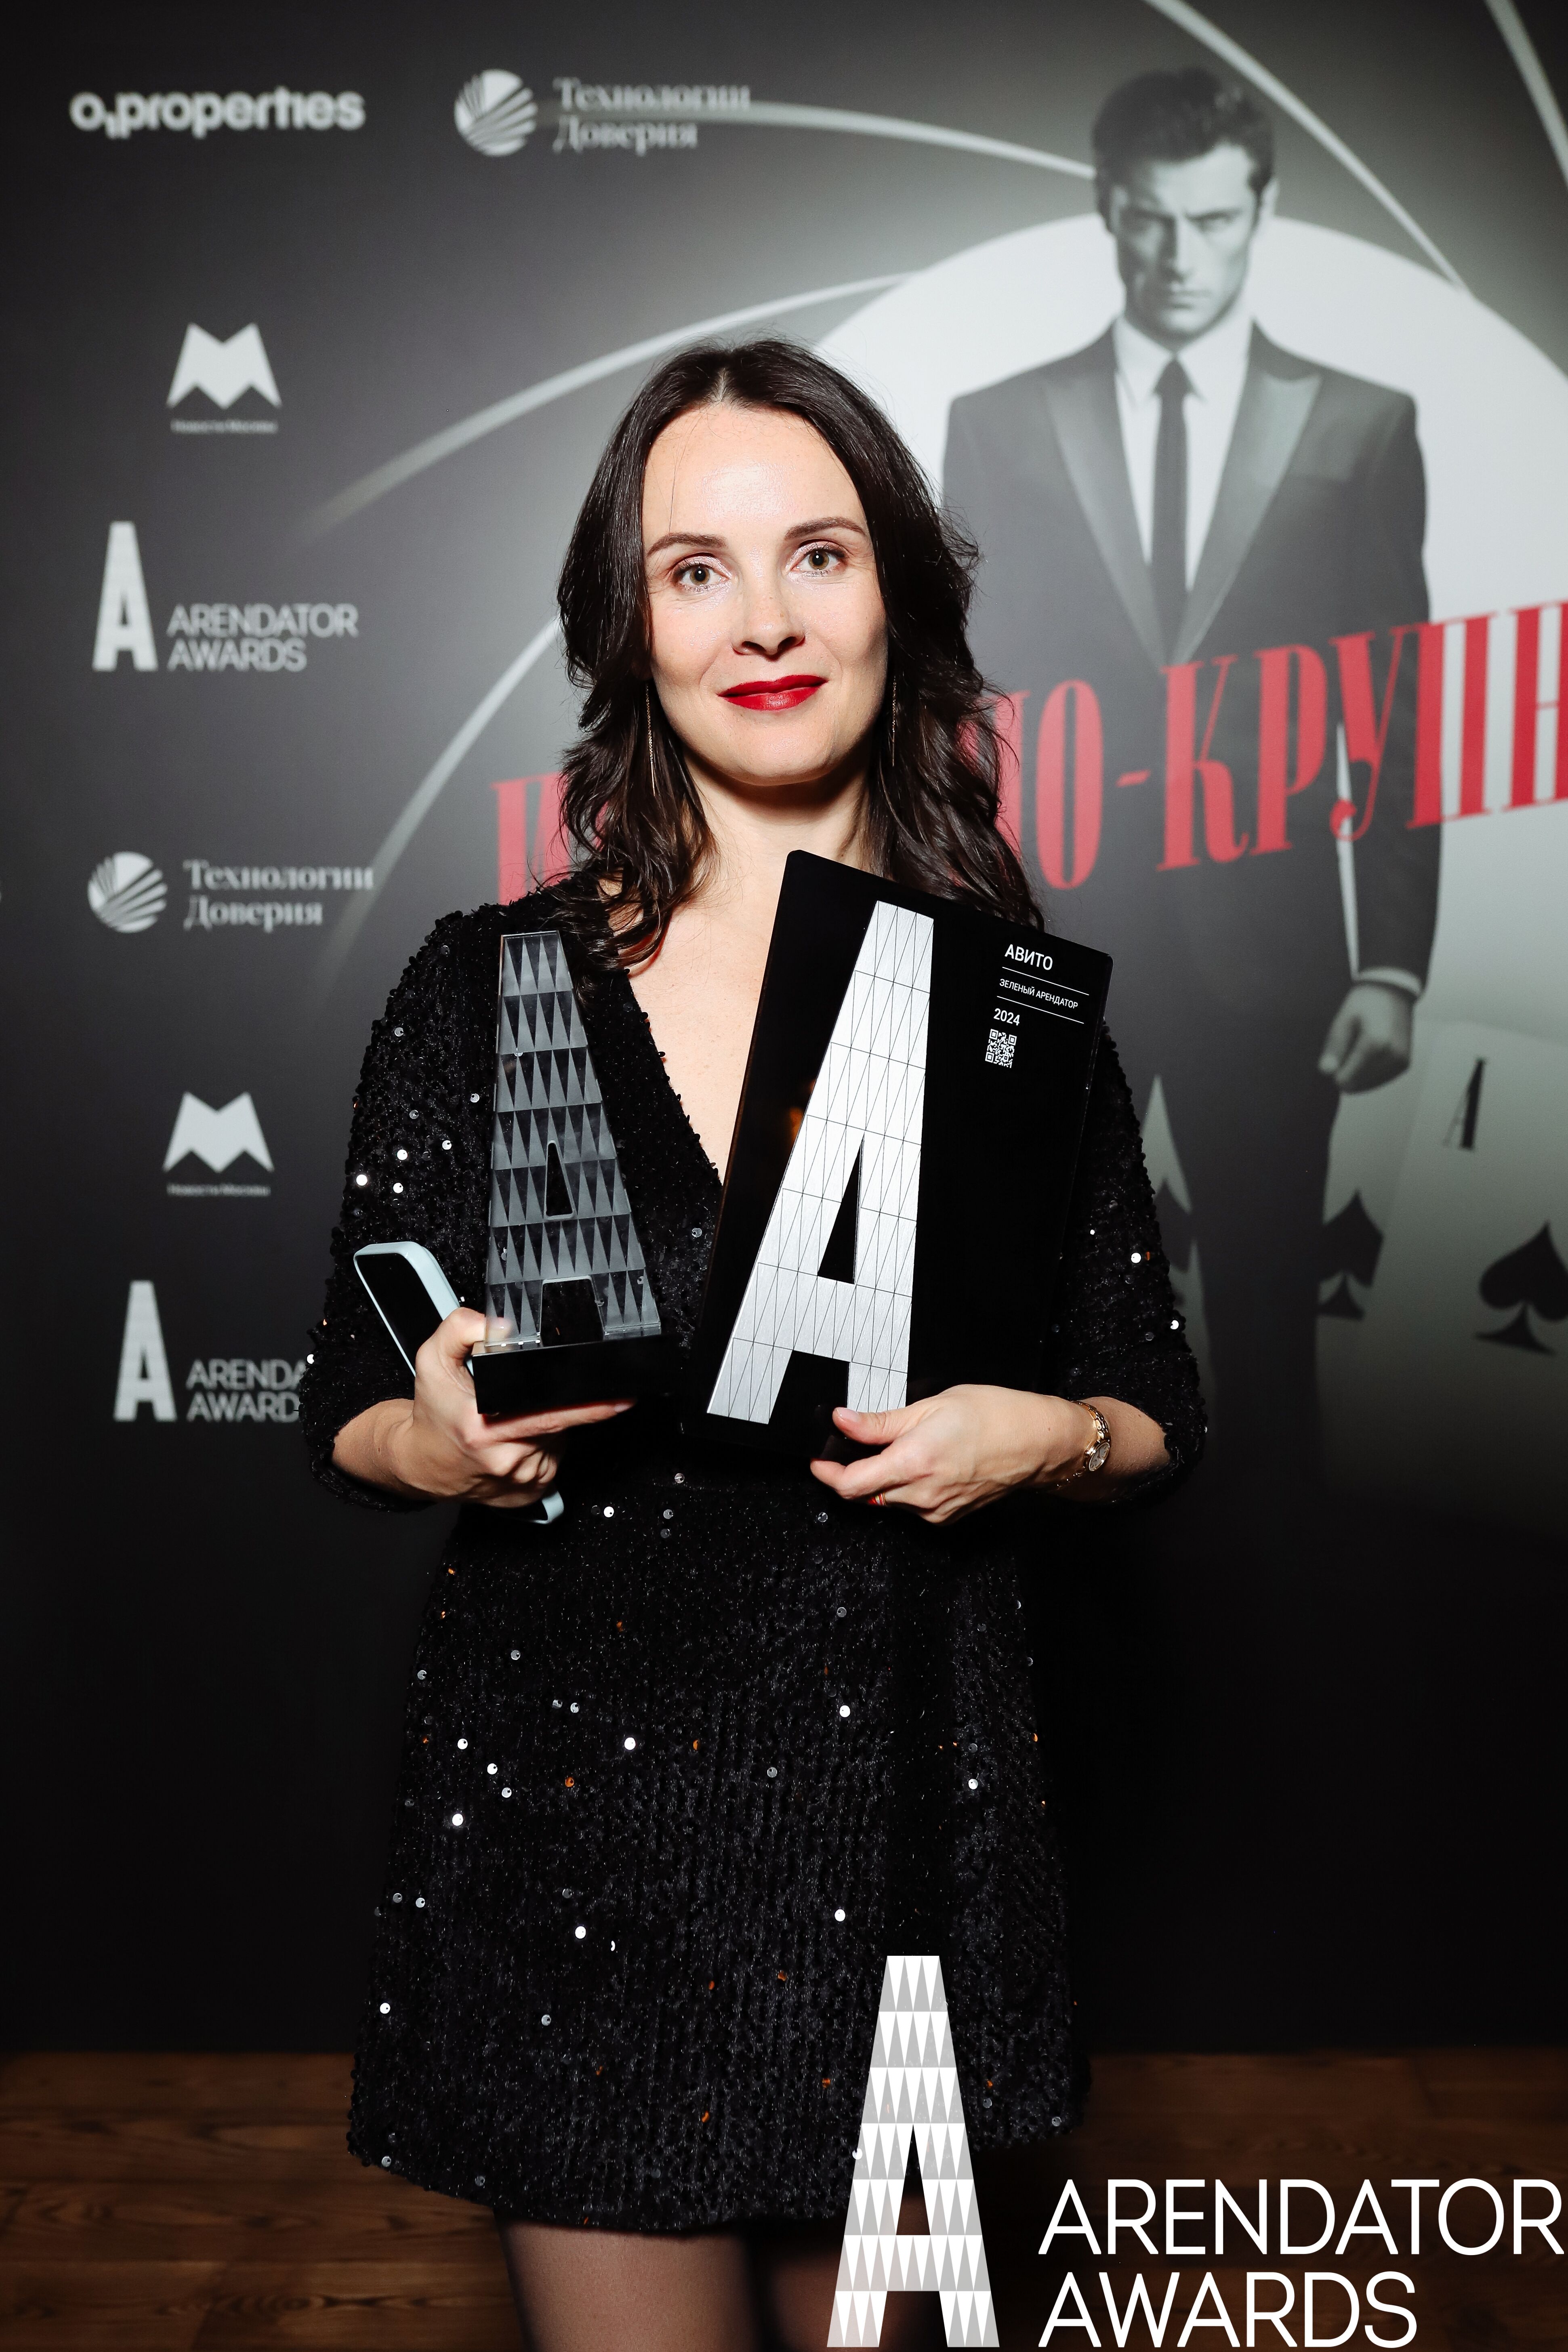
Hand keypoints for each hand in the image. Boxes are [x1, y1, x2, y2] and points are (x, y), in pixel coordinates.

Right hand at [335, 1308, 634, 1508]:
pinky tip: (519, 1439)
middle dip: (560, 1403)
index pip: (554, 1413)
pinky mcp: (532, 1492)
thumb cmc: (434, 1413)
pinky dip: (545, 1444)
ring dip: (549, 1424)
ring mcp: (522, 1478)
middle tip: (532, 1399)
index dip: (591, 1405)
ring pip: (561, 1439)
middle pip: (562, 1421)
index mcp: (486, 1427)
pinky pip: (555, 1458)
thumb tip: (500, 1325)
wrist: (421, 1462)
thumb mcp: (434, 1361)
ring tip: (515, 1418)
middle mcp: (507, 1458)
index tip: (620, 1397)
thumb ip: (460, 1329)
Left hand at [808, 1385, 1101, 1524]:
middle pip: (867, 1493)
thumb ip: (881, 1422)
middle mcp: (922, 1494)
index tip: (819, 1460)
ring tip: (908, 1447)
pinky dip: (908, 1487)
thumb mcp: (931, 1406)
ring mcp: (936, 1510)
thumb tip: (843, 1421)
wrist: (1038, 1443)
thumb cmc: (993, 1415)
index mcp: (913, 1462)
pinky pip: (913, 1506)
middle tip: (860, 1445)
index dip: (828, 1472)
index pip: (851, 1484)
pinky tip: (927, 1463)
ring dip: (884, 1479)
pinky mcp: (948, 1517)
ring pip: (889, 1500)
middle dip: (857, 1471)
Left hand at [1318, 982, 1413, 1093]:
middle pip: (1356, 1086)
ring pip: (1367, 1086)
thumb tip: (1326, 1072)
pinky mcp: (1405, 1065)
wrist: (1393, 992)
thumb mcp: (1343, 1020)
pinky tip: (1371, 1052)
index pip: (1346, 1080)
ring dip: (1359, 1072)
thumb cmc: (1364, 1004)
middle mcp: (1392, 1057)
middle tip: (1350, 1046)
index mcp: (1375, 1045)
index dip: (1335, 1070)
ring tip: (1362, 1046)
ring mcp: (1401, 1062)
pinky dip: (1370, 1072)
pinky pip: (1379, 1081)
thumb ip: (1334, 1048)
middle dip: (1347, 1071)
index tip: (1337, 1052)